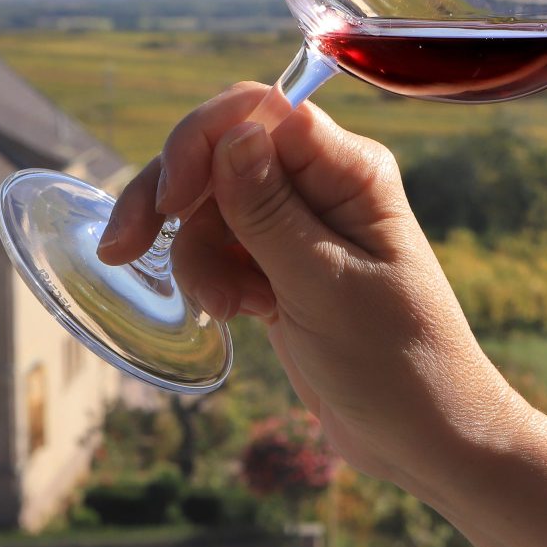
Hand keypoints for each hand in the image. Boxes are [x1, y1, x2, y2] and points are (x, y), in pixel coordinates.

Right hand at [94, 83, 523, 484]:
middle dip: (171, 199)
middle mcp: (324, 183)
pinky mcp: (281, 263)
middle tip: (124, 249)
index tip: (171, 204)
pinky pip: (220, 246)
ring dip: (198, 256)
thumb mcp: (323, 286)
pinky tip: (241, 313)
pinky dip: (212, 276)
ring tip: (230, 308)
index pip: (258, 111)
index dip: (201, 143)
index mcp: (349, 169)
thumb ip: (269, 211)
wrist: (422, 435)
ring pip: (209, 206)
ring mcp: (299, 224)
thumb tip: (233, 134)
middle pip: (219, 153)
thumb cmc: (394, 362)